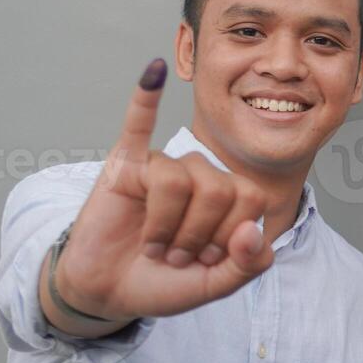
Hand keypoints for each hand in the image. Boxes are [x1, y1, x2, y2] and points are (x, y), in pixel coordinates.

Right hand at [48, 59, 273, 325]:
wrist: (111, 292)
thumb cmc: (165, 282)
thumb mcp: (218, 285)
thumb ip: (249, 264)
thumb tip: (251, 230)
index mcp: (229, 198)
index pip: (251, 197)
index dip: (232, 235)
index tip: (210, 259)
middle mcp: (200, 175)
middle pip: (218, 186)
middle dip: (198, 233)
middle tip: (175, 254)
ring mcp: (162, 167)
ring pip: (178, 178)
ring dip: (166, 225)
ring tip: (153, 245)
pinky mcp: (125, 165)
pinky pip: (137, 124)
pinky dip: (145, 97)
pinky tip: (154, 71)